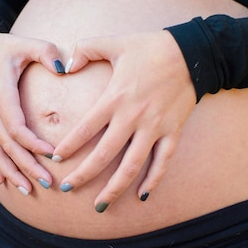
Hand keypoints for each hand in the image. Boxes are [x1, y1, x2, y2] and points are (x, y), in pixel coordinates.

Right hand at [0, 28, 64, 193]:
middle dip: (26, 166)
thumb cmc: (6, 47)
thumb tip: (65, 68)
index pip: (15, 126)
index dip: (32, 143)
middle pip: (7, 146)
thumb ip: (47, 52)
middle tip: (46, 183)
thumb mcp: (27, 43)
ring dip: (11, 172)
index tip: (52, 154)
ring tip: (28, 190)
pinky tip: (4, 182)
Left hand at [55, 30, 196, 211]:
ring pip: (132, 166)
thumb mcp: (114, 42)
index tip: (55, 159)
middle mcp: (133, 117)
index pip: (85, 129)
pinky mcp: (173, 131)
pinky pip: (162, 162)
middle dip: (82, 175)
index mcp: (115, 98)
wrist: (192, 52)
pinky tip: (141, 196)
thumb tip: (64, 66)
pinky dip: (153, 180)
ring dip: (115, 188)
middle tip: (66, 188)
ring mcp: (155, 127)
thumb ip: (84, 50)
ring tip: (100, 205)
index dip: (68, 146)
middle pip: (103, 155)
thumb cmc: (150, 47)